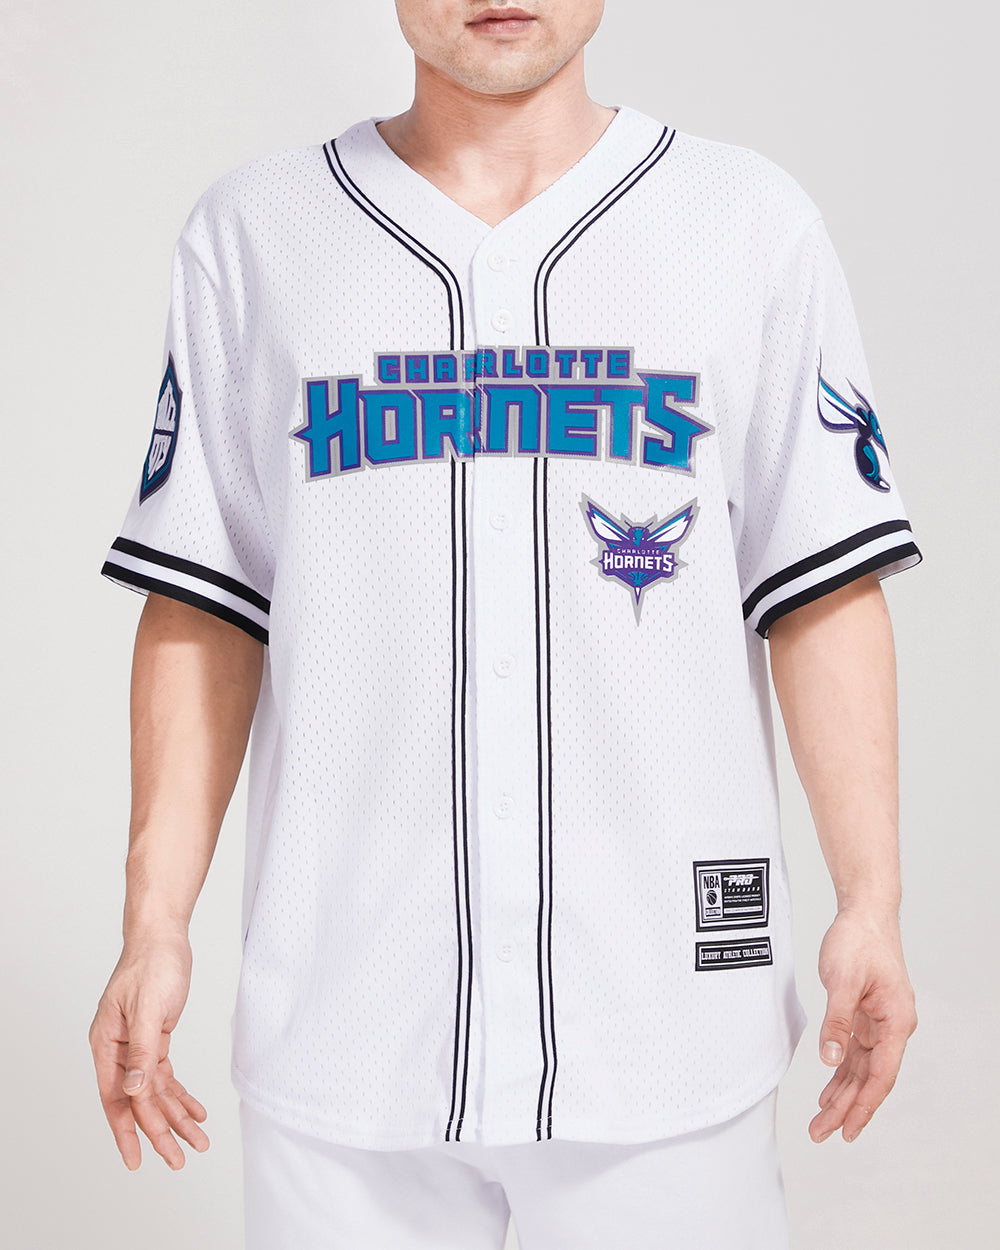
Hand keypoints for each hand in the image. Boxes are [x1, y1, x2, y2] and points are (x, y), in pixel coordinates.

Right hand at [89, 935, 209, 1169]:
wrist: (163, 937)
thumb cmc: (152, 965)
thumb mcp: (148, 1008)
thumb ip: (141, 1052)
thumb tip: (135, 1091)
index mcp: (106, 1044)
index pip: (115, 1097)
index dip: (126, 1131)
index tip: (137, 1160)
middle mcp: (117, 1050)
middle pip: (137, 1101)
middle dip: (159, 1131)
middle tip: (180, 1158)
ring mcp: (135, 1047)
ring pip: (154, 1092)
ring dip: (176, 1116)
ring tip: (198, 1140)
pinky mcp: (154, 1040)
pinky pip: (165, 1076)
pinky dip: (180, 1094)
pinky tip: (195, 1112)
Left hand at [809, 907, 916, 1142]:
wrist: (865, 913)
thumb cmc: (859, 940)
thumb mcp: (843, 980)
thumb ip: (837, 1021)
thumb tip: (831, 1059)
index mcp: (896, 1021)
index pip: (881, 1074)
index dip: (864, 1105)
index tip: (848, 1129)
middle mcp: (892, 1027)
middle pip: (870, 1078)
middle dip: (847, 1108)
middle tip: (822, 1133)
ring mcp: (880, 1023)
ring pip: (861, 1069)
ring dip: (843, 1095)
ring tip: (822, 1121)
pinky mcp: (866, 1015)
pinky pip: (854, 1052)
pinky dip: (841, 1072)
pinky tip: (830, 1090)